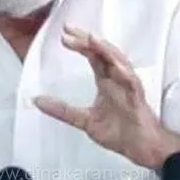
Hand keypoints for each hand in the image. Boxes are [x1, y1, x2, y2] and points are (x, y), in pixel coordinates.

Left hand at [34, 25, 174, 168]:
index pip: (92, 55)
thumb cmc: (119, 132)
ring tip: (92, 39)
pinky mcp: (137, 97)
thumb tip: (38, 101)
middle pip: (103, 52)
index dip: (79, 44)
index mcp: (105, 80)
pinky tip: (115, 65)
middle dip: (87, 40)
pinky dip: (124, 72)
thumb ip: (62, 110)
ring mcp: (128, 85)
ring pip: (118, 61)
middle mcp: (117, 78)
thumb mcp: (84, 121)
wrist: (141, 149)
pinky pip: (131, 81)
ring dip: (105, 49)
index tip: (64, 34)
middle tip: (70, 30)